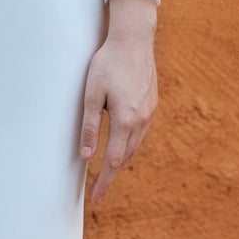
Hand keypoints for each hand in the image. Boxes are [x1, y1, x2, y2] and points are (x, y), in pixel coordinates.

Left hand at [79, 0, 157, 205]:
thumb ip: (89, 126)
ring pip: (134, 147)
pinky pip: (140, 133)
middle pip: (125, 157)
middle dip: (110, 175)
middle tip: (97, 191)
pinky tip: (121, 145)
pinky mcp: (152, 105)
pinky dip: (129, 145)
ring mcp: (150, 113)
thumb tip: (86, 156)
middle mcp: (141, 121)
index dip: (103, 181)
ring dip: (120, 161)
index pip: (112, 161)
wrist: (134, 39)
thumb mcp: (91, 94)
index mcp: (125, 120)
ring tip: (107, 172)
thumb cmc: (108, 63)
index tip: (95, 198)